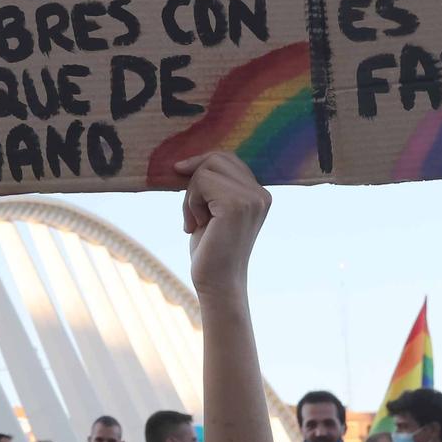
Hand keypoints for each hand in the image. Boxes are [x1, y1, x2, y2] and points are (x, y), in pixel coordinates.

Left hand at [157, 152, 270, 296]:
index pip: (227, 159)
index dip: (200, 165)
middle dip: (194, 181)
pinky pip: (201, 182)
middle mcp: (261, 194)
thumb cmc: (210, 250)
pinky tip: (196, 226)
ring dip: (191, 195)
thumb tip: (184, 162)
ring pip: (206, 169)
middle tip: (192, 213)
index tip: (181, 177)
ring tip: (195, 221)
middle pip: (216, 158)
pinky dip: (190, 203)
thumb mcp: (212, 211)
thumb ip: (210, 186)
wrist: (217, 283)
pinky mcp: (236, 205)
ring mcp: (252, 198)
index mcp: (259, 195)